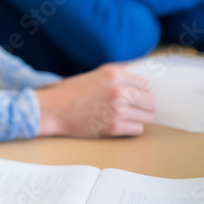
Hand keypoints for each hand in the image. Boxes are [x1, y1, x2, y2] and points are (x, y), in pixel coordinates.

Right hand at [36, 63, 155, 137]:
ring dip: (138, 118)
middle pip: (151, 102)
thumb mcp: (94, 75)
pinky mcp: (114, 126)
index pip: (145, 84)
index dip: (142, 92)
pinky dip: (131, 129)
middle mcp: (118, 90)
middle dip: (144, 107)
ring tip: (124, 117)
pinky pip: (138, 130)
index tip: (137, 96)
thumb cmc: (69, 93)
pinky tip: (119, 124)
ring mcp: (117, 109)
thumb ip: (117, 77)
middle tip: (134, 109)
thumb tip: (140, 82)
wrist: (52, 109)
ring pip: (147, 117)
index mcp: (113, 73)